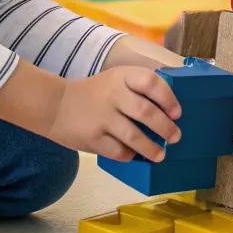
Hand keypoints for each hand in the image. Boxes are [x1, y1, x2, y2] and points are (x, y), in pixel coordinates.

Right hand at [48, 67, 181, 161]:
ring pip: (134, 136)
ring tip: (161, 155)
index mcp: (121, 76)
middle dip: (165, 128)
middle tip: (176, 137)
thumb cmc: (95, 93)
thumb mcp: (115, 79)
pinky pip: (118, 151)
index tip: (177, 112)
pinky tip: (134, 155)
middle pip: (146, 112)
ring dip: (151, 148)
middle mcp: (113, 94)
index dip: (168, 97)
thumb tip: (169, 109)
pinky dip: (129, 155)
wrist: (56, 105)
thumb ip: (138, 88)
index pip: (150, 82)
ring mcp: (102, 117)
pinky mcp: (93, 138)